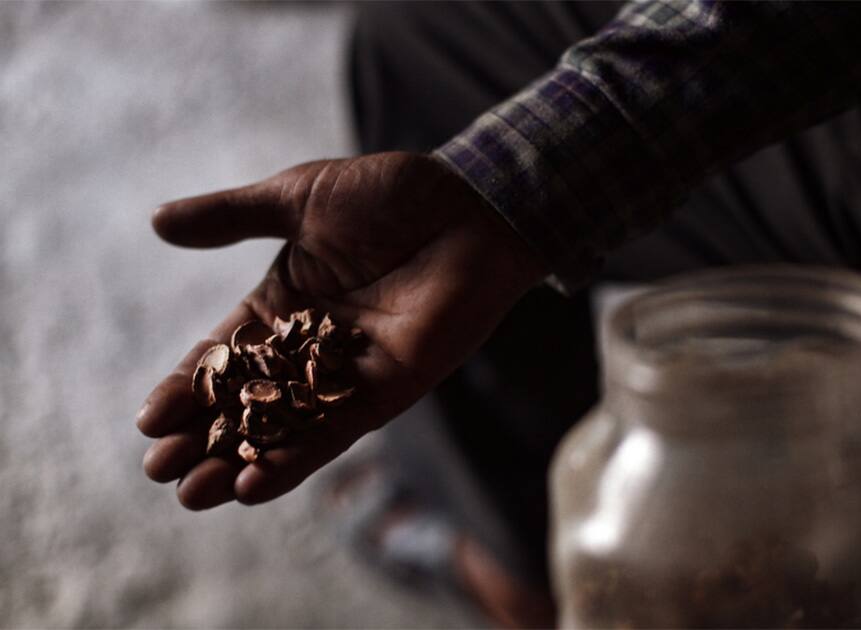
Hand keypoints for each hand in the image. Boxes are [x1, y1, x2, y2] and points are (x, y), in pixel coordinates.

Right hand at [136, 152, 544, 508]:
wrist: (467, 205)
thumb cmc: (390, 194)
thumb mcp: (297, 199)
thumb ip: (231, 217)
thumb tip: (155, 222)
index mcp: (283, 303)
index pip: (224, 356)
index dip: (186, 388)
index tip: (148, 422)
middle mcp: (311, 345)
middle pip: (249, 402)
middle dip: (205, 438)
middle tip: (159, 471)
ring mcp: (350, 372)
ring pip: (288, 428)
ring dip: (242, 462)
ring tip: (193, 495)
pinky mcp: (390, 388)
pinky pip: (338, 430)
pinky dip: (298, 459)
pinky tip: (255, 486)